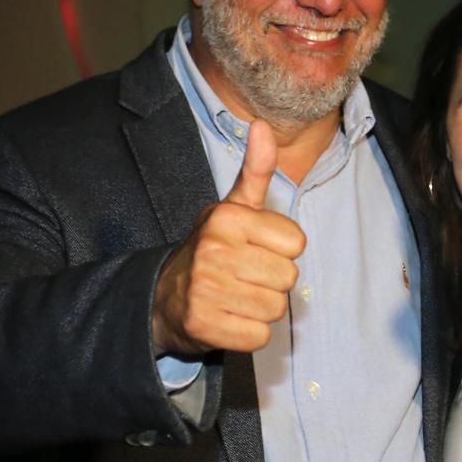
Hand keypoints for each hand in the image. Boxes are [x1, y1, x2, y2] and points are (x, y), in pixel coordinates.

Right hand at [152, 120, 303, 354]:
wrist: (164, 297)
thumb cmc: (213, 249)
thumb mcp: (234, 208)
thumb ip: (255, 170)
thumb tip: (261, 124)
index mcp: (227, 218)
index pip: (297, 243)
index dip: (282, 251)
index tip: (256, 250)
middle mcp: (214, 250)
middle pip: (288, 278)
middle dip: (272, 282)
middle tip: (244, 277)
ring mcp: (206, 288)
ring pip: (276, 308)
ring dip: (261, 309)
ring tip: (236, 297)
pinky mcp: (203, 324)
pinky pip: (259, 336)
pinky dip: (249, 334)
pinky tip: (229, 319)